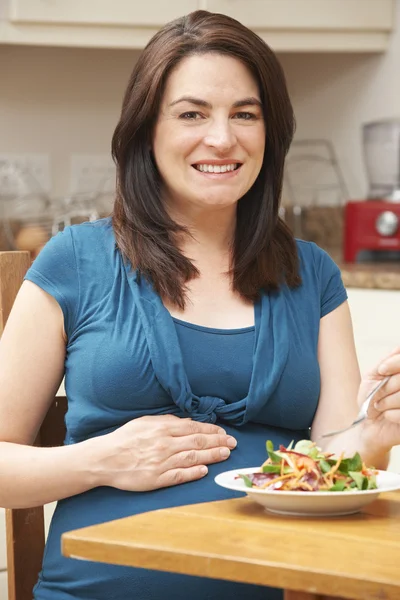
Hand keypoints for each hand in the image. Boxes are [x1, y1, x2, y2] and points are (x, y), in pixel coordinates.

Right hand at [91, 414, 236, 491]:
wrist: (104, 459)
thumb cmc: (124, 438)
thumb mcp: (145, 422)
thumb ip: (167, 421)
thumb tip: (188, 422)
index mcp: (162, 429)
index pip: (194, 428)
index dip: (212, 431)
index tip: (224, 433)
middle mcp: (165, 445)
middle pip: (198, 443)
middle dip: (218, 442)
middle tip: (233, 443)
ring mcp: (161, 463)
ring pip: (192, 458)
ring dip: (212, 456)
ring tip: (226, 454)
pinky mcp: (156, 479)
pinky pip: (179, 476)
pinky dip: (193, 473)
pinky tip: (205, 471)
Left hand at [359, 347, 399, 450]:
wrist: (369, 427)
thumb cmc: (372, 399)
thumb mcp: (374, 376)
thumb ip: (388, 361)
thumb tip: (399, 348)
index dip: (395, 363)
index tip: (381, 370)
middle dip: (387, 386)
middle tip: (377, 396)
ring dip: (386, 402)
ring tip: (380, 407)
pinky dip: (391, 415)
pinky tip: (387, 417)